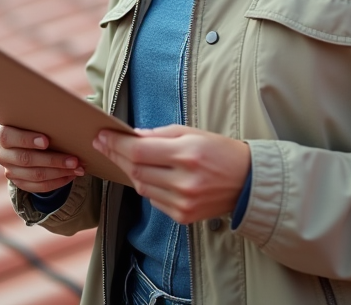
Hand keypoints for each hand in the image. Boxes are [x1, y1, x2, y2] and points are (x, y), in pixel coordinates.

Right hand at [0, 125, 85, 192]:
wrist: (26, 141)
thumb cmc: (33, 124)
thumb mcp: (32, 119)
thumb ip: (40, 118)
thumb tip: (66, 115)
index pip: (8, 137)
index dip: (27, 139)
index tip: (46, 141)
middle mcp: (1, 154)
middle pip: (25, 159)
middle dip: (53, 160)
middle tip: (74, 159)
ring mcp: (9, 170)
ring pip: (35, 175)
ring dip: (60, 172)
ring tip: (78, 168)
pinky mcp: (19, 183)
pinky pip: (40, 186)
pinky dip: (58, 181)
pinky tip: (71, 175)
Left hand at [93, 125, 250, 224]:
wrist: (249, 183)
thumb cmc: (221, 152)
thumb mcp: (193, 133)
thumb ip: (160, 135)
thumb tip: (132, 136)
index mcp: (187, 154)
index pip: (138, 151)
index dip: (115, 143)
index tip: (101, 135)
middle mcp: (184, 181)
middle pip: (136, 169)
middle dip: (116, 155)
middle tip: (103, 144)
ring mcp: (183, 202)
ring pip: (141, 187)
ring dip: (130, 171)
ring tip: (124, 157)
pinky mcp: (183, 216)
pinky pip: (153, 200)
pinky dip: (147, 187)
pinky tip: (149, 175)